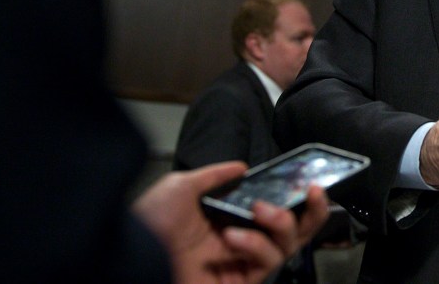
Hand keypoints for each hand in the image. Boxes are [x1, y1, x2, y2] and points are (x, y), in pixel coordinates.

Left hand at [133, 161, 329, 283]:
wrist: (126, 256)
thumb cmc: (148, 223)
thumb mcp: (181, 186)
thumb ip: (214, 176)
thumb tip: (242, 166)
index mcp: (231, 218)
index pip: (277, 210)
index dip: (298, 198)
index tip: (310, 181)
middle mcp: (241, 241)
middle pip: (294, 232)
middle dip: (312, 212)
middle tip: (312, 193)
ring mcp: (241, 264)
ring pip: (286, 247)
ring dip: (280, 223)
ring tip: (259, 211)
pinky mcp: (238, 282)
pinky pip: (265, 264)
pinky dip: (255, 245)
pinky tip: (233, 237)